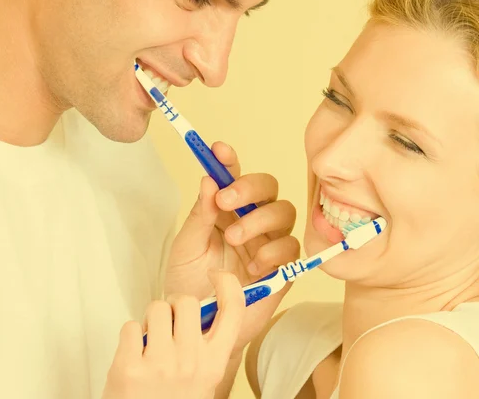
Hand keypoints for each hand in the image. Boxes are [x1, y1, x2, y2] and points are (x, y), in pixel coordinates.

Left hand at [102, 272, 244, 398]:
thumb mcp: (202, 379)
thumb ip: (206, 346)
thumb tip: (205, 307)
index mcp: (214, 363)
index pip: (233, 308)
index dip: (227, 283)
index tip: (217, 276)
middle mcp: (190, 361)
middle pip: (187, 301)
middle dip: (174, 305)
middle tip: (168, 322)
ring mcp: (160, 364)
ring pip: (157, 308)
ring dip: (150, 319)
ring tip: (149, 342)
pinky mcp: (129, 368)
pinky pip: (130, 326)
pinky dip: (129, 337)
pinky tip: (133, 355)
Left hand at [163, 142, 298, 352]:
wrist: (199, 329)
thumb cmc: (189, 285)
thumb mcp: (186, 248)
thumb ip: (200, 216)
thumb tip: (208, 181)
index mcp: (226, 211)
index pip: (233, 177)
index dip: (229, 161)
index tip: (218, 150)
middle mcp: (251, 220)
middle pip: (268, 187)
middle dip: (250, 187)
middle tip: (226, 200)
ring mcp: (269, 242)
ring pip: (284, 212)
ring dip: (260, 220)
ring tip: (235, 240)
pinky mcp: (283, 267)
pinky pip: (291, 247)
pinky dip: (273, 250)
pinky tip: (253, 265)